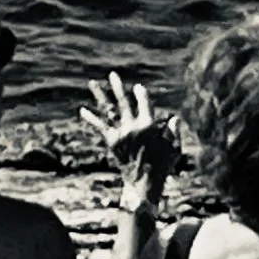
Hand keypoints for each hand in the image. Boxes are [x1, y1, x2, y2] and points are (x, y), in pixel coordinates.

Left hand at [81, 72, 178, 208]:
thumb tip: (175, 119)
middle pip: (124, 102)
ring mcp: (121, 133)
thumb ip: (174, 132)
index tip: (138, 87)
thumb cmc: (162, 167)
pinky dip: (91, 118)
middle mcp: (133, 126)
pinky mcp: (112, 141)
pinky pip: (100, 127)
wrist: (143, 184)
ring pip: (109, 110)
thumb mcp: (173, 148)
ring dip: (100, 96)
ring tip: (92, 83)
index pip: (144, 103)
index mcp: (149, 125)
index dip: (141, 94)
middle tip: (112, 74)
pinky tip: (83, 110)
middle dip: (118, 87)